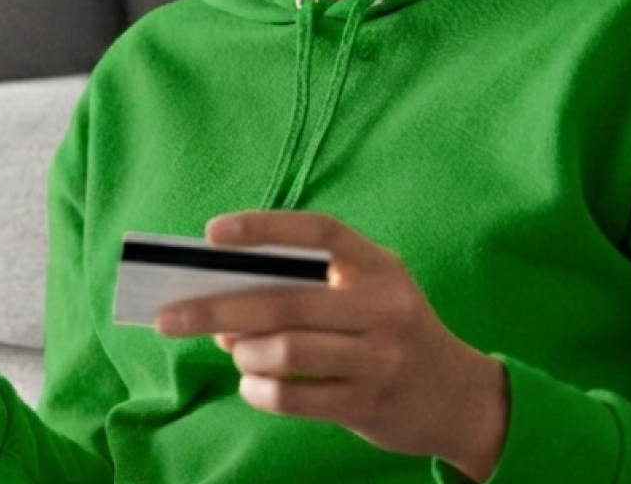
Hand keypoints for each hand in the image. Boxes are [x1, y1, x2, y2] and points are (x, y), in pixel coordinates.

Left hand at [154, 211, 506, 481]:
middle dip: (217, 308)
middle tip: (170, 316)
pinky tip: (251, 383)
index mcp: (378, 265)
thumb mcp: (365, 293)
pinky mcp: (369, 403)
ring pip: (287, 349)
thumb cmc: (391, 332)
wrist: (459, 397)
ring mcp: (379, 357)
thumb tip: (220, 302)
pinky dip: (260, 389)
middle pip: (285, 300)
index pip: (317, 231)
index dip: (264, 227)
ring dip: (243, 351)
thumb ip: (303, 288)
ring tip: (232, 350)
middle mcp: (383, 306)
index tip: (212, 234)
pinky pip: (295, 396)